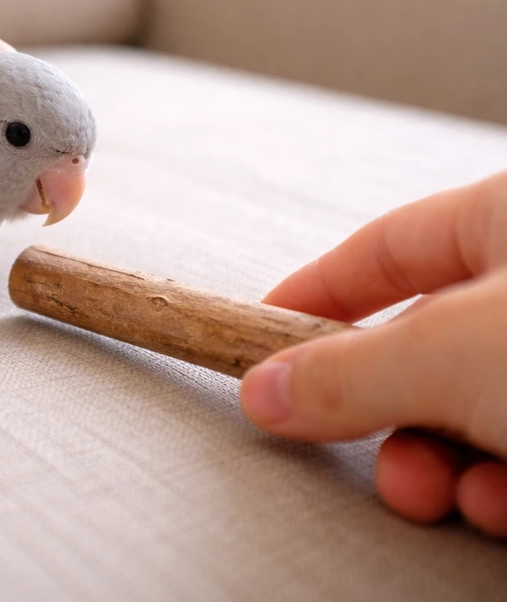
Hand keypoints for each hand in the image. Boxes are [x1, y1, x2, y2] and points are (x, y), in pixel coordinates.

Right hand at [241, 172, 506, 538]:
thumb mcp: (451, 355)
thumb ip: (347, 373)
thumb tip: (266, 389)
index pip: (385, 247)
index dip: (316, 292)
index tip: (265, 331)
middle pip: (420, 344)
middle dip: (379, 411)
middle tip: (343, 438)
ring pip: (467, 409)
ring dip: (434, 464)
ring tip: (432, 489)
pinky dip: (494, 486)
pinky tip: (497, 502)